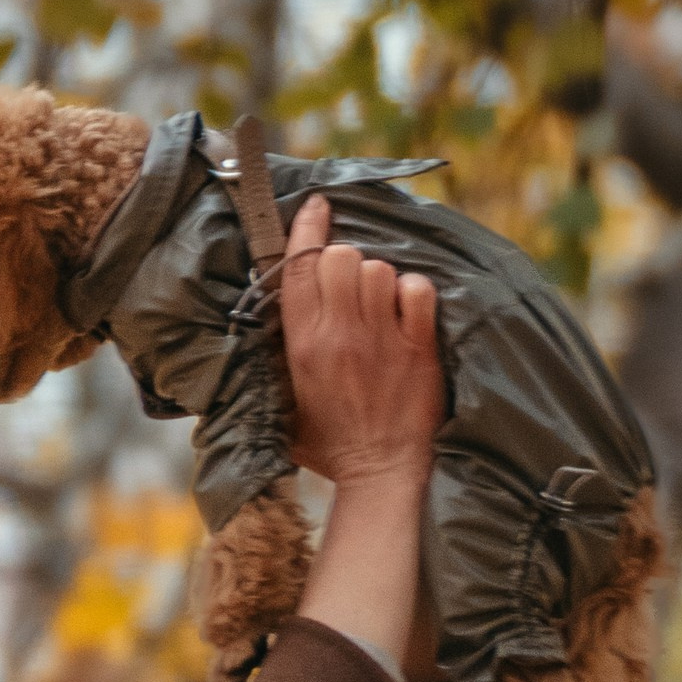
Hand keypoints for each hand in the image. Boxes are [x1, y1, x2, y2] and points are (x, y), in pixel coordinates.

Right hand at [280, 195, 442, 489]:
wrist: (382, 475)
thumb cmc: (332, 445)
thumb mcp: (284, 405)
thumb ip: (273, 362)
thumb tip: (263, 327)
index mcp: (303, 346)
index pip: (299, 267)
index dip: (306, 228)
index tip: (316, 207)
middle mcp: (342, 335)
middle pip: (339, 257)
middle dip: (343, 260)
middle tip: (348, 285)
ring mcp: (383, 338)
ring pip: (378, 267)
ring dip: (378, 278)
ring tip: (378, 304)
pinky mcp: (419, 348)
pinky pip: (418, 289)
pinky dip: (414, 293)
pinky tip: (408, 311)